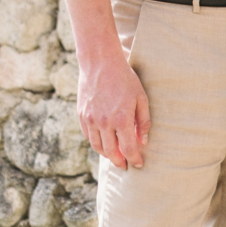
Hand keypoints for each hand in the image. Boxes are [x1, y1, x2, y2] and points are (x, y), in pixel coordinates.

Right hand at [76, 43, 149, 169]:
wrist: (101, 62)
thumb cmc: (124, 78)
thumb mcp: (140, 96)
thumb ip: (143, 121)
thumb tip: (143, 141)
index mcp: (122, 119)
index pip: (128, 149)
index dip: (134, 159)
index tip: (138, 164)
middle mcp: (104, 122)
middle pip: (111, 153)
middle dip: (120, 162)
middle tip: (125, 165)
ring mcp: (91, 120)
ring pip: (98, 147)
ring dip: (107, 154)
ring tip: (114, 155)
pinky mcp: (82, 115)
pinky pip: (88, 136)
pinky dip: (96, 142)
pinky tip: (103, 141)